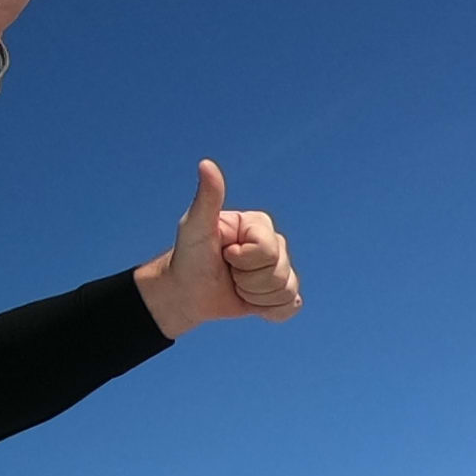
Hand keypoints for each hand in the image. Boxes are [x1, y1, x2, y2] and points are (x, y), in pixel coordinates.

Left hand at [134, 162, 301, 337]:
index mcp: (259, 225)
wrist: (184, 292)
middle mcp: (275, 243)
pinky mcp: (279, 291)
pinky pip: (291, 306)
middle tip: (228, 273)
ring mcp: (279, 267)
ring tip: (235, 286)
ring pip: (286, 291)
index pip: (268, 250)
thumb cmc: (187, 257)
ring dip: (255, 297)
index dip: (243, 260)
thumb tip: (206, 164)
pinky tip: (252, 303)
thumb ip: (207, 198)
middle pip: (280, 273)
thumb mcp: (194, 227)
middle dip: (248, 281)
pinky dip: (270, 310)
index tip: (224, 255)